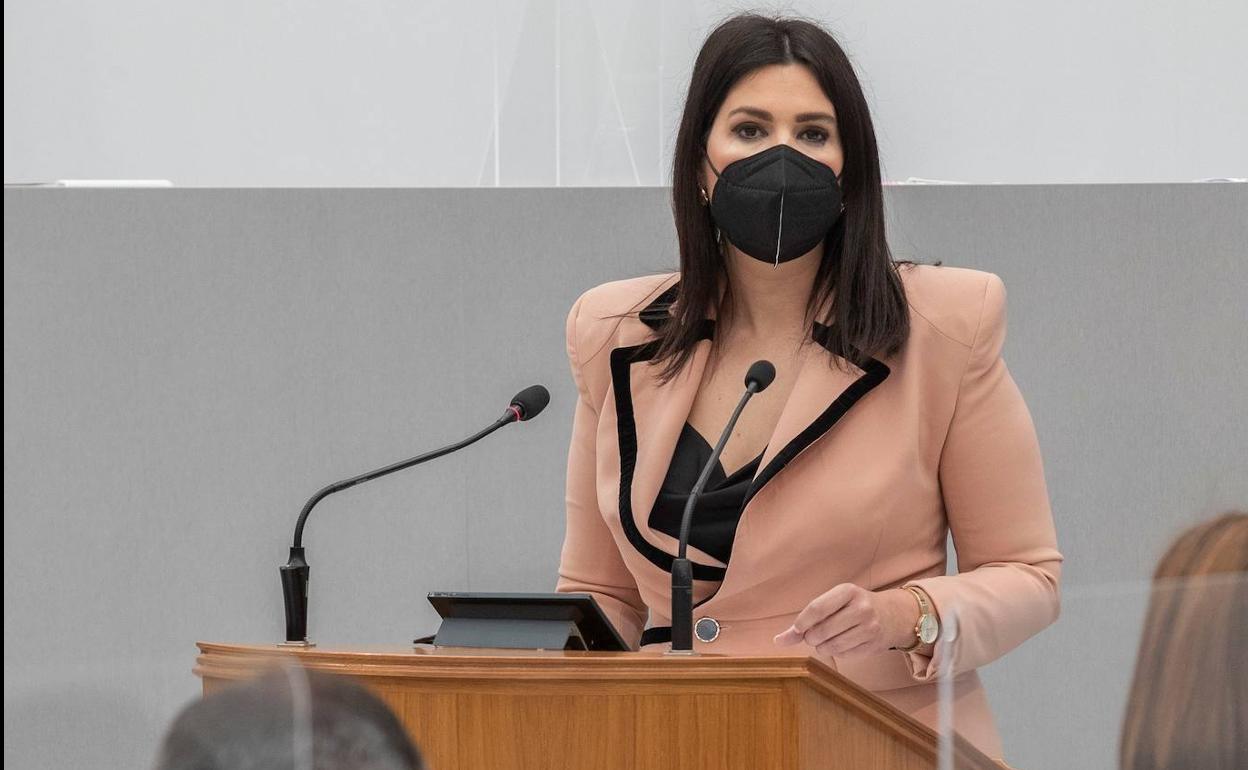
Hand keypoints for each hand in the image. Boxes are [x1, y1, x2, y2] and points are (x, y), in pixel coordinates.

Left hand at [773, 584, 916, 656]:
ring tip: (825, 640)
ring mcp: (870, 627)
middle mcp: (861, 608)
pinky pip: (844, 655)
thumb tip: (778, 640)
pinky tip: (840, 644)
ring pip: (832, 646)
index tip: (798, 628)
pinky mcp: (874, 645)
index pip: (817, 608)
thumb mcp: (833, 603)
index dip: (802, 622)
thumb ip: (804, 620)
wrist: (893, 615)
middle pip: (822, 631)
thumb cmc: (853, 607)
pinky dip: (836, 653)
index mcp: (848, 591)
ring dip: (822, 647)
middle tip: (812, 635)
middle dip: (811, 637)